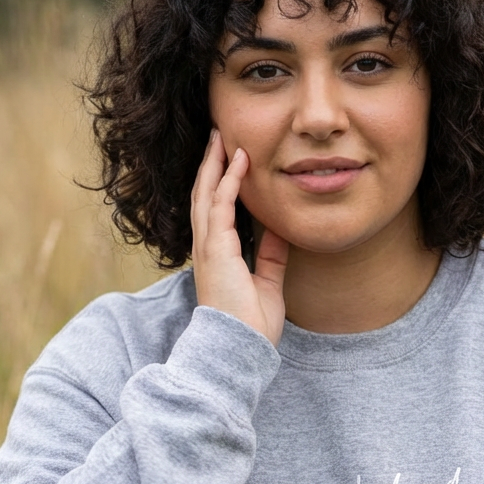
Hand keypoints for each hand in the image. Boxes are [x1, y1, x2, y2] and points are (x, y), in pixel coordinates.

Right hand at [191, 130, 288, 345]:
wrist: (241, 348)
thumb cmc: (251, 324)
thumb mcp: (267, 282)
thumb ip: (270, 255)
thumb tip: (279, 230)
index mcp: (218, 255)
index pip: (214, 209)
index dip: (220, 182)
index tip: (230, 158)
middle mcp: (208, 247)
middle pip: (204, 194)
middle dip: (211, 164)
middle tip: (218, 136)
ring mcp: (209, 247)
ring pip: (206, 194)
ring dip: (214, 163)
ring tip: (221, 137)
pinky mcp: (216, 250)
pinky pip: (220, 206)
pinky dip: (229, 182)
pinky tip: (239, 161)